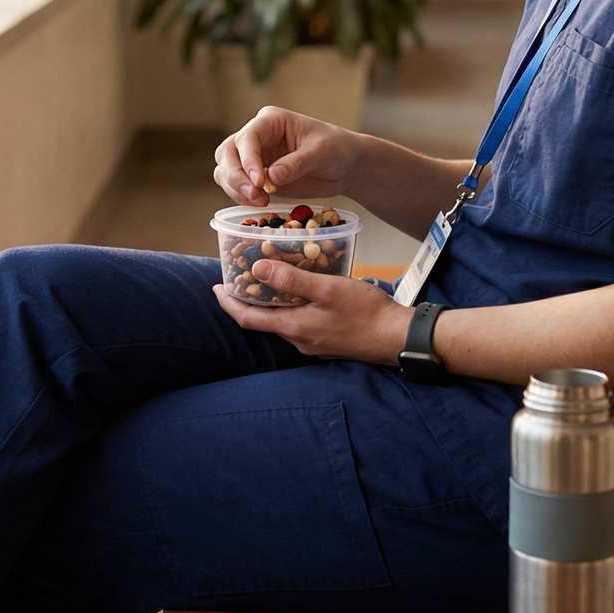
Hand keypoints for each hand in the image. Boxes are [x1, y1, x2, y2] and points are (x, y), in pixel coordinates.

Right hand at [214, 107, 362, 207]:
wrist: (344, 167)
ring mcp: (254, 157)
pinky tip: (259, 203)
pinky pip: (236, 186)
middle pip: (228, 153)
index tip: (259, 181)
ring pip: (225, 170)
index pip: (248, 137)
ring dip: (235, 188)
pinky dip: (241, 197)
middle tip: (254, 195)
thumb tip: (272, 177)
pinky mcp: (256, 177)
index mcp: (271, 121)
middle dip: (235, 176)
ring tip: (259, 201)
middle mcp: (257, 136)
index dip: (248, 159)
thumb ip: (297, 163)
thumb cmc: (336, 149)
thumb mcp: (322, 152)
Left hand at [214, 264, 410, 362]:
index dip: (229, 304)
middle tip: (240, 276)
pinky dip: (291, 306)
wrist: (397, 337)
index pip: (249, 318)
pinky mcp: (327, 340)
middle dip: (248, 299)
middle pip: (263, 320)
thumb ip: (292, 280)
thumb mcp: (327, 289)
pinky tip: (301, 290)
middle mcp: (299, 339)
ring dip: (270, 302)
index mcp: (294, 328)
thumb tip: (257, 270)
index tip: (216, 287)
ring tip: (268, 277)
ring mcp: (314, 342)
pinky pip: (300, 321)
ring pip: (282, 320)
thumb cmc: (365, 312)